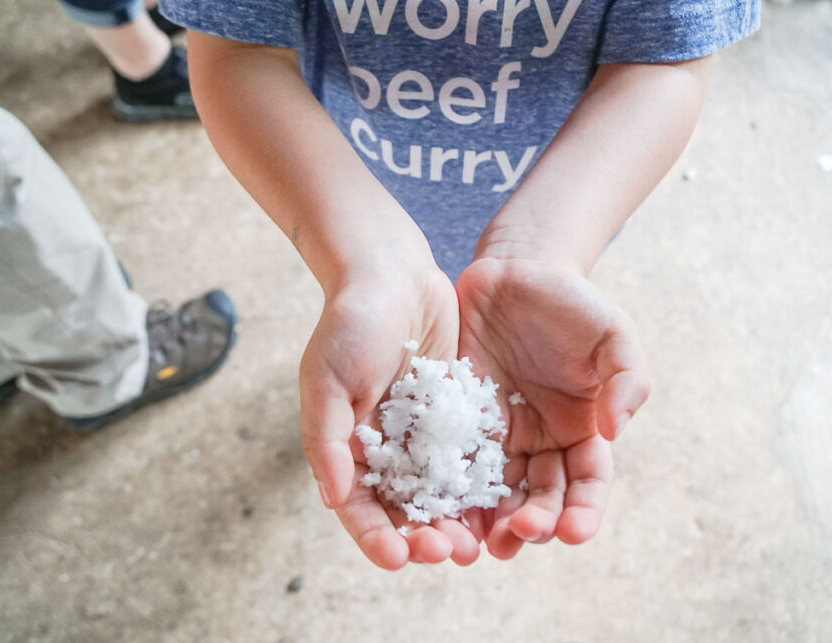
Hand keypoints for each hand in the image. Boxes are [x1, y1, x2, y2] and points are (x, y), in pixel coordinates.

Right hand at [299, 264, 482, 568]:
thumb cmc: (350, 322)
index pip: (359, 508)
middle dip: (426, 536)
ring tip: (481, 542)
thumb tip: (334, 498)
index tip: (399, 558)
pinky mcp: (454, 414)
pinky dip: (481, 485)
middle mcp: (384, 449)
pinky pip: (468, 458)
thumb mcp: (328, 378)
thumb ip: (328, 437)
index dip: (376, 537)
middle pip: (404, 508)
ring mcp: (421, 434)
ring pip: (440, 492)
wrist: (392, 273)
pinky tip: (503, 502)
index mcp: (346, 447)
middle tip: (453, 553)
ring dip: (457, 520)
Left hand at [455, 257, 651, 557]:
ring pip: (495, 493)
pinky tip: (440, 512)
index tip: (574, 531)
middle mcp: (539, 443)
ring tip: (482, 544)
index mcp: (581, 431)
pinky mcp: (457, 422)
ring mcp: (497, 436)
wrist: (514, 270)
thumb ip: (626, 380)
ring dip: (490, 523)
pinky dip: (449, 493)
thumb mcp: (614, 334)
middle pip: (539, 497)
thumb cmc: (572, 301)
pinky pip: (451, 463)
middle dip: (533, 523)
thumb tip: (615, 431)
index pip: (587, 482)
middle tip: (520, 536)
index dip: (583, 510)